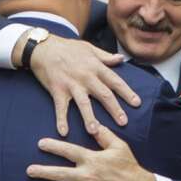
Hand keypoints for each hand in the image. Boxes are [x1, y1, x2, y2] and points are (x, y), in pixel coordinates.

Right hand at [16, 30, 138, 137]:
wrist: (43, 47)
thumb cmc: (67, 47)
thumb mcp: (89, 48)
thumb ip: (105, 57)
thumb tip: (121, 59)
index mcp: (96, 67)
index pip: (115, 81)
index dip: (127, 92)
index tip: (137, 103)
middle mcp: (86, 76)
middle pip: (103, 94)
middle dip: (114, 109)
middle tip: (124, 122)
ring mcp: (71, 84)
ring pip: (83, 103)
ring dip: (89, 118)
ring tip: (95, 131)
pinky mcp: (57, 90)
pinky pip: (60, 107)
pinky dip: (61, 120)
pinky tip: (64, 132)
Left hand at [28, 125, 156, 180]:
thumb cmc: (129, 167)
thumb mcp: (119, 147)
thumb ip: (104, 135)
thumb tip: (93, 124)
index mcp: (91, 160)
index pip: (68, 151)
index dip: (54, 146)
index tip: (40, 144)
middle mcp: (86, 176)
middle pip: (60, 173)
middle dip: (43, 172)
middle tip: (29, 171)